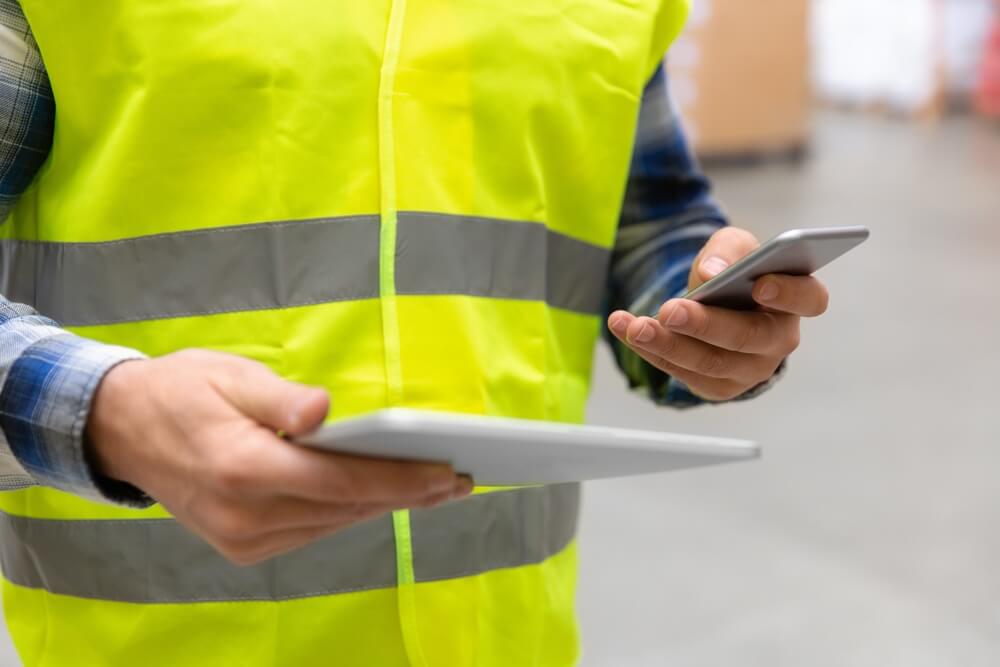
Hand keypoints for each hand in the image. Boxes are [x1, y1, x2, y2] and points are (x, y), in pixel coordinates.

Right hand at [87, 350, 470, 564]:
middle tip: (460, 479)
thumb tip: (324, 411)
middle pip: (346, 507)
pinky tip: (382, 493)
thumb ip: (280, 398)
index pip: (341, 480)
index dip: (401, 478)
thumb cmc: (182, 391)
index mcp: (243, 468)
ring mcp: (242, 538)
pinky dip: (349, 511)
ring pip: (334, 522)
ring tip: (435, 486)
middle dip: (408, 493)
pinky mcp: (243, 546)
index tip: (448, 473)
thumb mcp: (229, 375)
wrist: (122, 430)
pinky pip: (313, 530)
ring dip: (385, 503)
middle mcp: (244, 515)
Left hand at [607, 227, 828, 400]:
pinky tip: (626, 330)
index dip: (788, 293)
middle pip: (748, 337)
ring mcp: (751, 369)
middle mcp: (778, 339)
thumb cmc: (736, 276)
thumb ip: (728, 250)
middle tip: (670, 310)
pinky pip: (684, 373)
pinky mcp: (719, 386)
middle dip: (705, 324)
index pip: (809, 299)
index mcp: (795, 300)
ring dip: (667, 344)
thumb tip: (713, 272)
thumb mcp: (734, 248)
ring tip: (635, 327)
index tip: (759, 284)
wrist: (720, 309)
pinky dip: (652, 351)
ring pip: (709, 361)